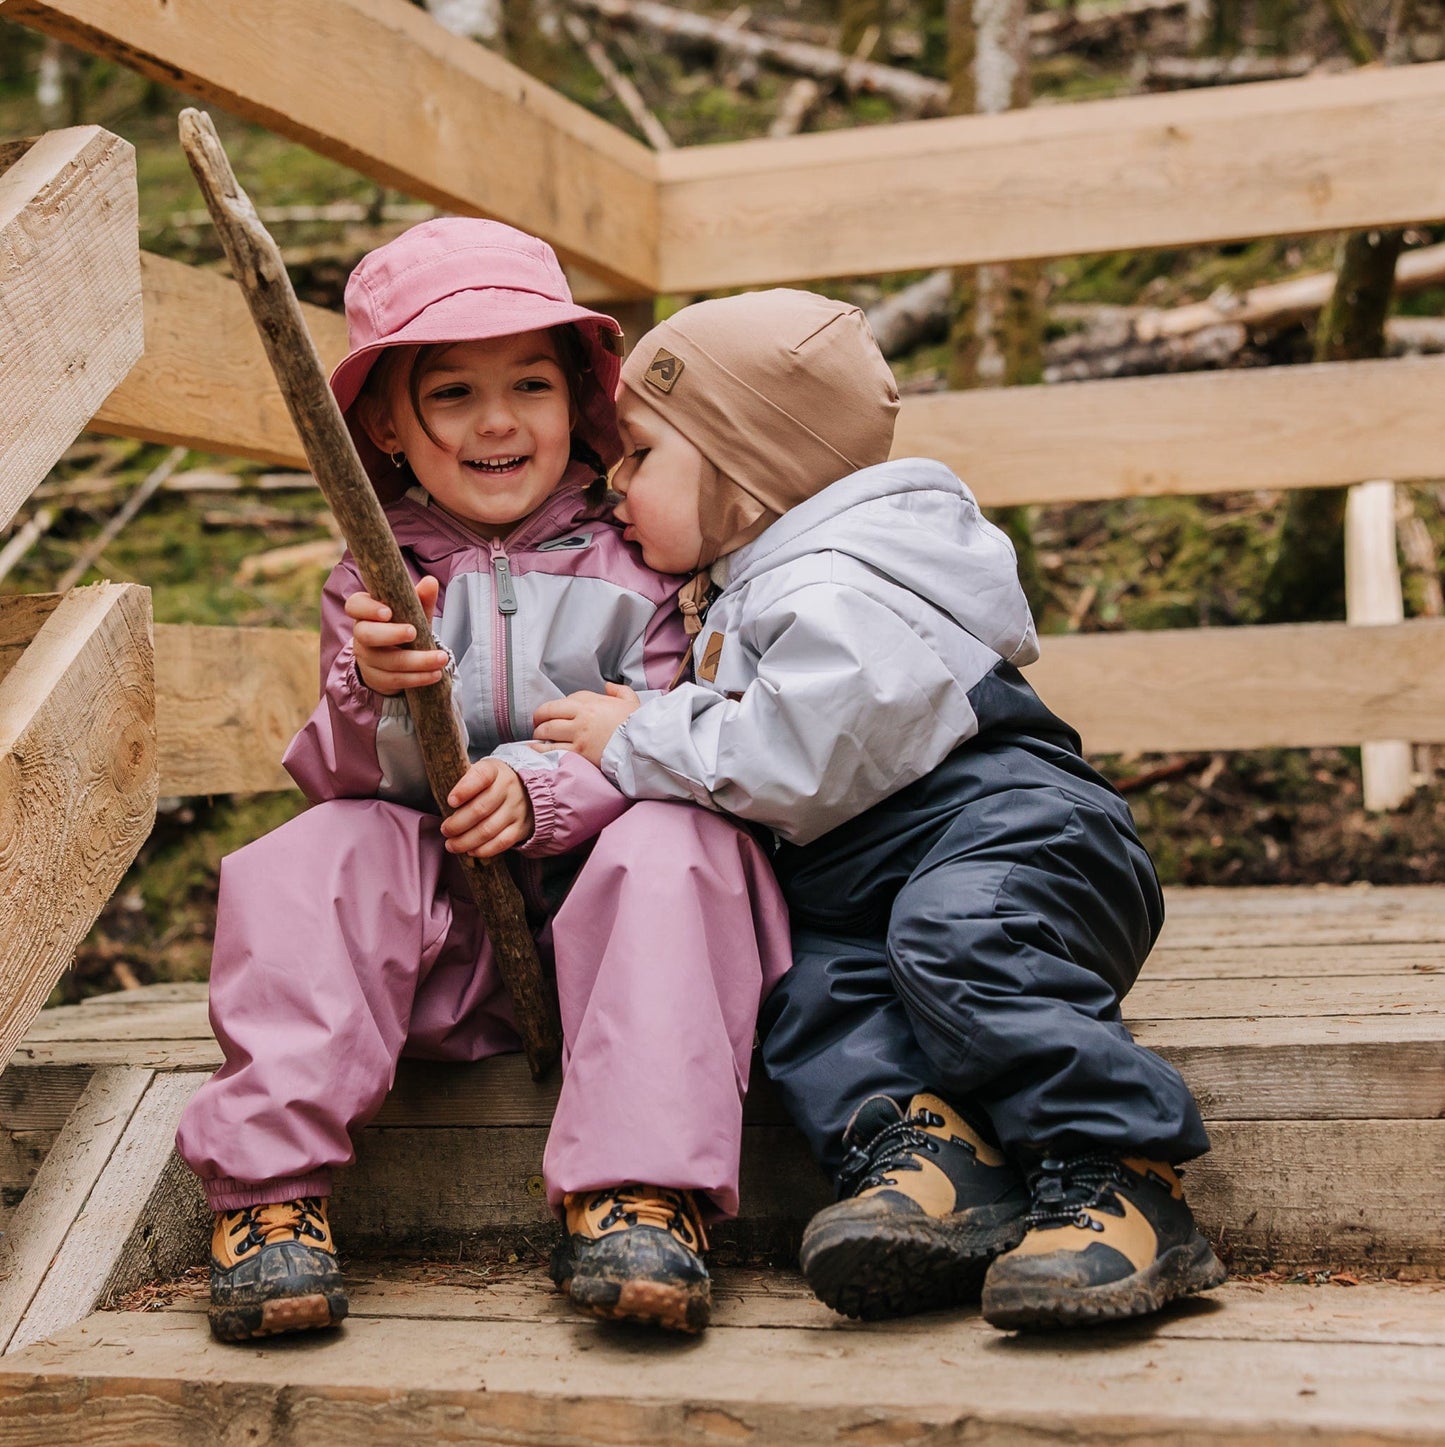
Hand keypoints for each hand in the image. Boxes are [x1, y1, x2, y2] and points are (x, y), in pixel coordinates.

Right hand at [346, 574, 449, 695]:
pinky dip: (417, 678)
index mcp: (366, 611)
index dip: (368, 609)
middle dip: (391, 634)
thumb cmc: (403, 625)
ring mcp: (367, 658)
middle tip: (414, 632)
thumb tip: (430, 582)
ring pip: (387, 661)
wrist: (396, 659)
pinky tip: (435, 674)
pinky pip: (395, 680)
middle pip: (366, 635)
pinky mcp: (377, 678)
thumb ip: (420, 598)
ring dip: (417, 661)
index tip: (388, 612)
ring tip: (441, 658)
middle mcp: (361, 634)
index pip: (355, 605)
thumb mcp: (412, 612)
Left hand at [439, 759, 533, 857]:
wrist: (524, 789)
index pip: (481, 777)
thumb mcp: (479, 773)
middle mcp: (508, 788)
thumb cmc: (491, 783)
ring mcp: (516, 808)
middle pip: (480, 809)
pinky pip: (501, 843)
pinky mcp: (521, 827)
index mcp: (494, 770)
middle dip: (457, 823)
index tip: (450, 802)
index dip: (464, 790)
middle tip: (445, 830)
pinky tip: (470, 850)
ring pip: (488, 830)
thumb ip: (463, 784)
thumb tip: (442, 805)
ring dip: (466, 841)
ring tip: (451, 845)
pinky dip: (483, 850)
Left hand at [532, 682, 641, 767]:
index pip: (564, 700)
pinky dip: (541, 749)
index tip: (556, 715)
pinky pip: (551, 749)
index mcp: (590, 702)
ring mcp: (577, 734)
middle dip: (539, 718)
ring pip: (546, 730)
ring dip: (538, 734)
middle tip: (538, 724)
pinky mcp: (578, 752)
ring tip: (538, 738)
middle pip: (547, 712)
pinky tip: (537, 750)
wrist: (642, 747)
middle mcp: (580, 715)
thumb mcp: (631, 701)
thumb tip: (608, 686)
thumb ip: (619, 691)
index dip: (557, 708)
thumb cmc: (637, 725)